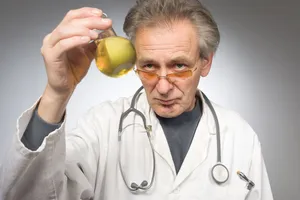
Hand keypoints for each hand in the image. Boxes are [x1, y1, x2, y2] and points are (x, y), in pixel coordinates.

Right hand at [38, 7, 111, 122]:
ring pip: (65, 30)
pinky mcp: (50, 56)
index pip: (72, 16)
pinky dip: (75, 40)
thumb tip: (106, 32)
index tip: (101, 14)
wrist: (65, 87)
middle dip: (90, 21)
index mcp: (62, 33)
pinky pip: (62, 45)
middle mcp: (53, 36)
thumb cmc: (73, 70)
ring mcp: (50, 45)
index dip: (86, 12)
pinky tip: (87, 40)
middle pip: (71, 21)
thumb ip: (94, 42)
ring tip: (96, 34)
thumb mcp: (87, 53)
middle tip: (105, 23)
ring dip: (82, 30)